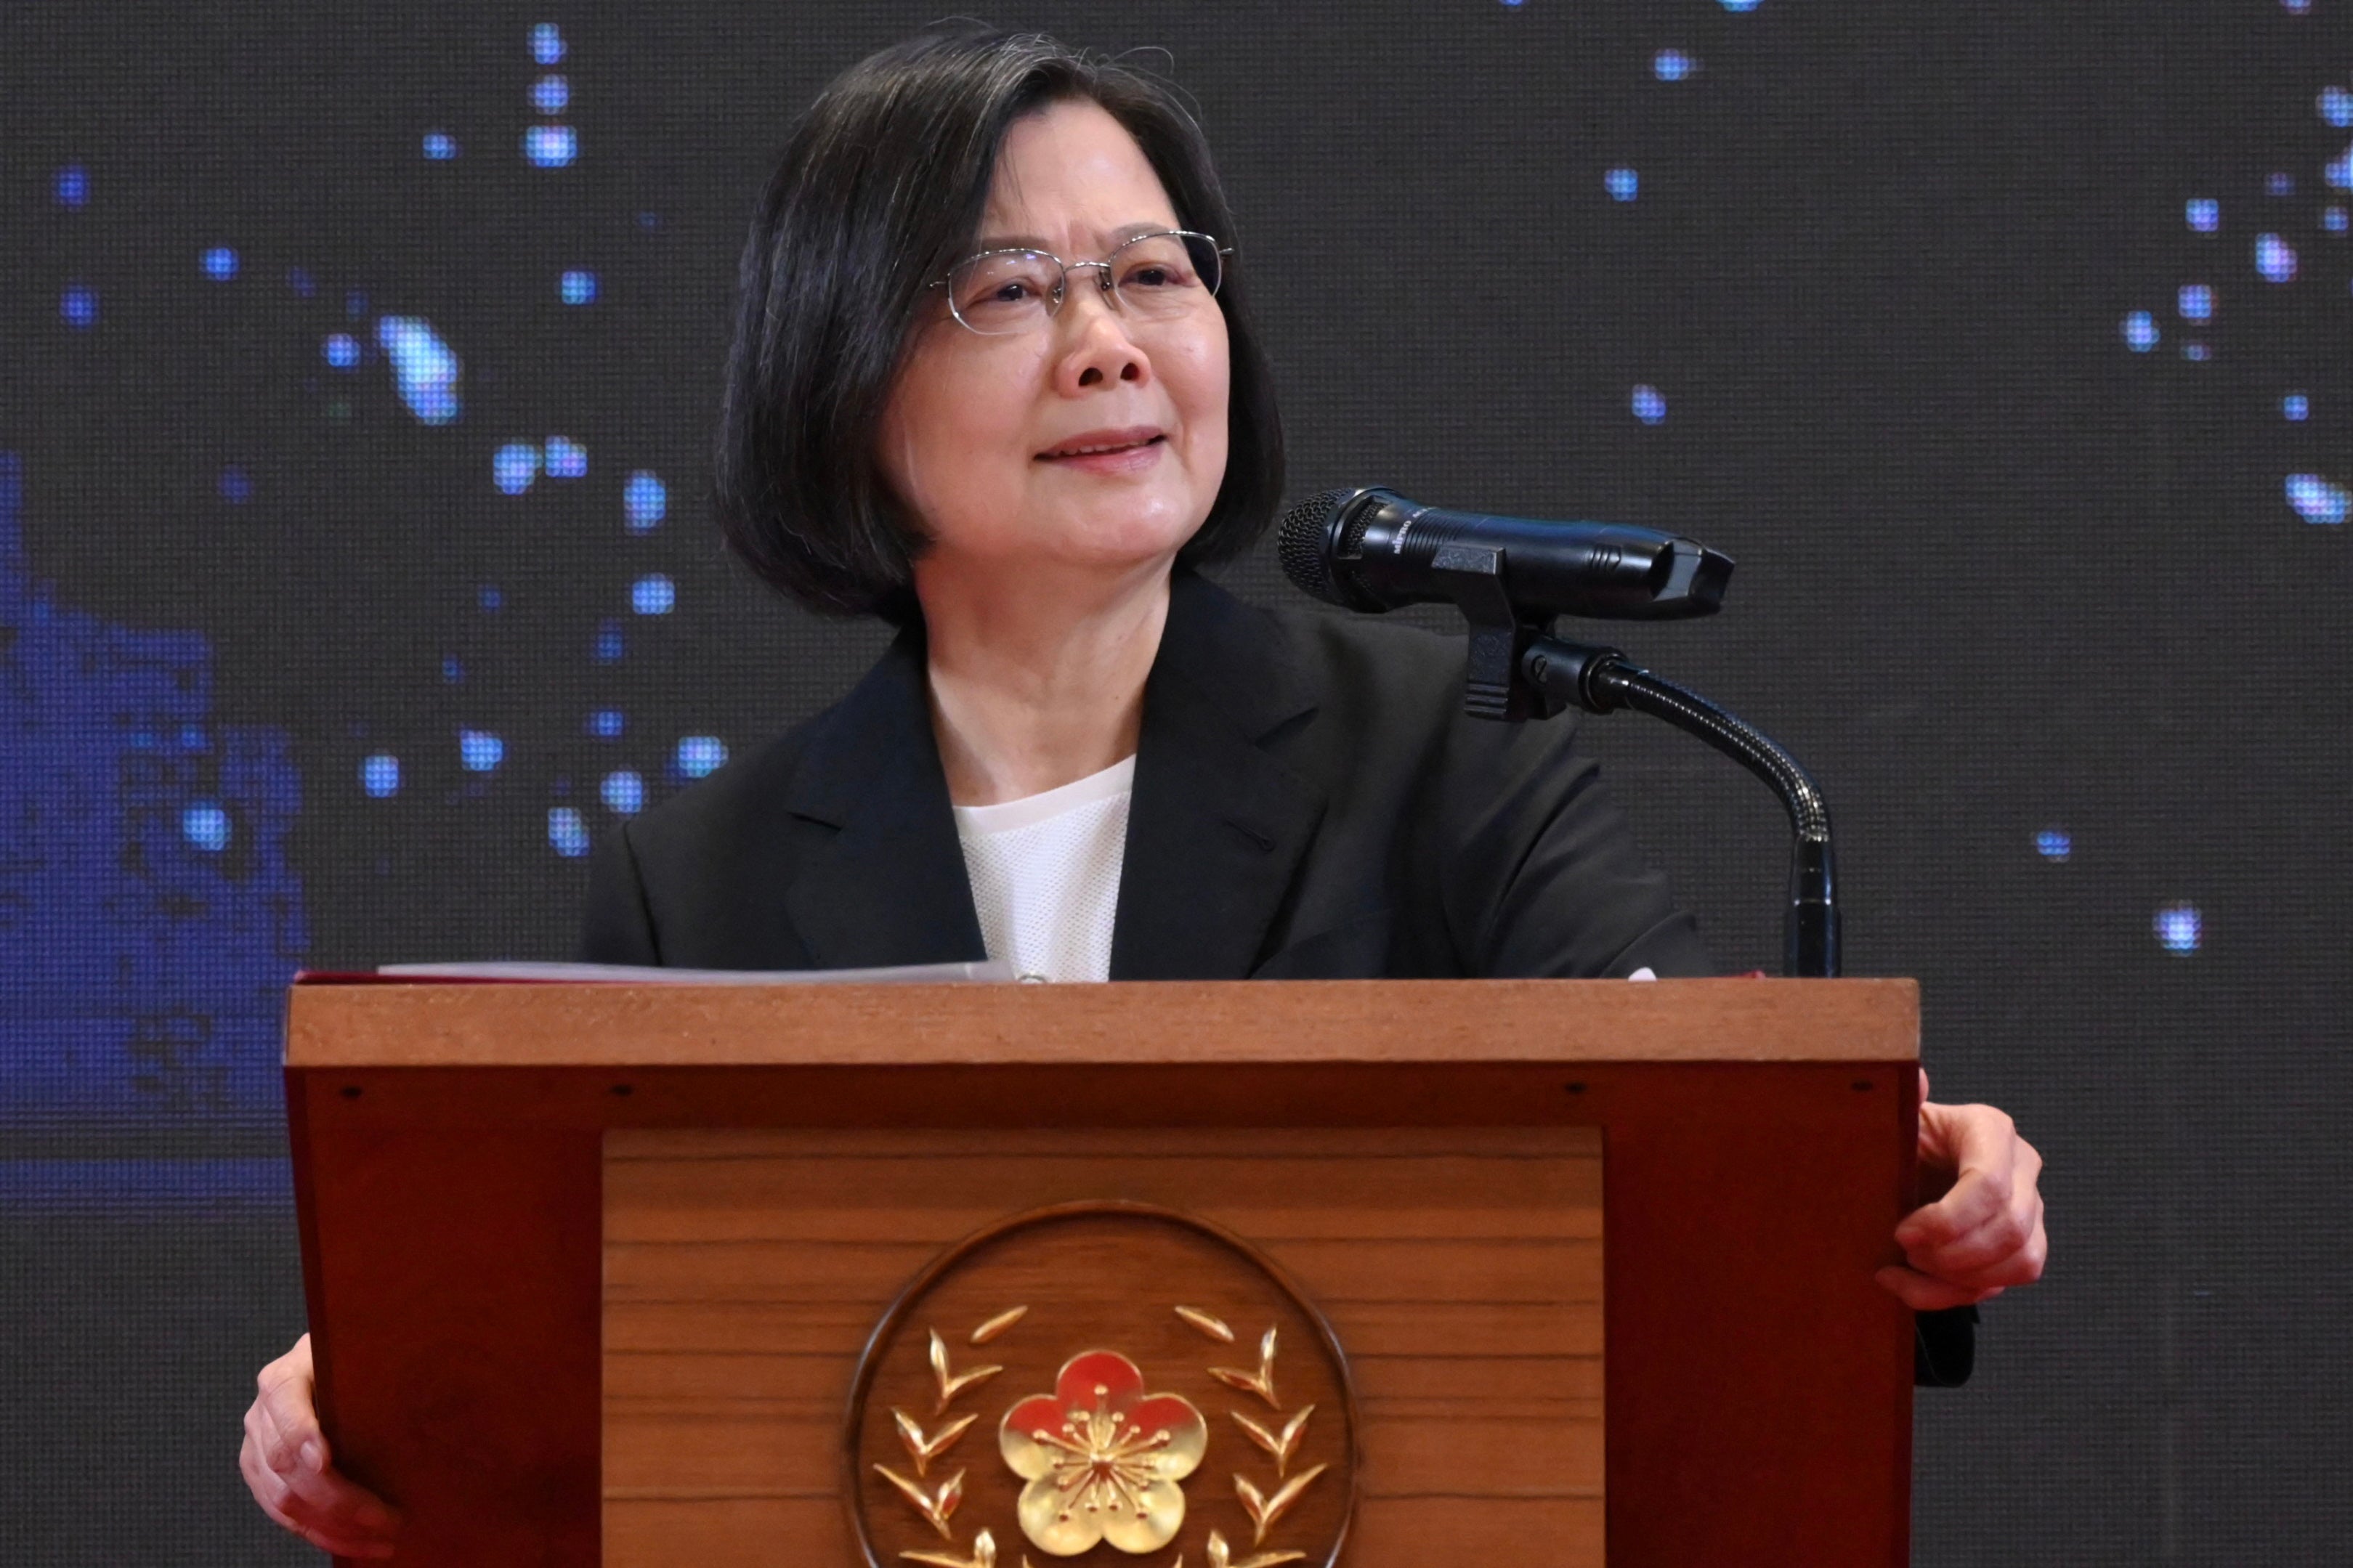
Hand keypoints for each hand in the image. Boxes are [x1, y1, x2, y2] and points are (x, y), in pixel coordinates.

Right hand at [239, 1333, 400, 1558]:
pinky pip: (284, 1517)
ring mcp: (257, 1448)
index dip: (301, 1436)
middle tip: (388, 1518)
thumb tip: (423, 1392)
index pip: (285, 1407)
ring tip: (382, 1540)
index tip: (325, 1462)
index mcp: (283, 1378)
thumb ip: (371, 1368)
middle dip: (339, 1501)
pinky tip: (357, 1542)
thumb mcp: (359, 1352)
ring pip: (284, 1501)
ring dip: (335, 1529)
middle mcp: (261, 1415)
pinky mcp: (261, 1477)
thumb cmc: (351, 1360)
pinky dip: (322, 1535)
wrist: (324, 1364)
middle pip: (287, 1467)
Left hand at [1877, 1069, 2047, 1310]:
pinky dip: (1954, 1294)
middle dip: (1951, 1253)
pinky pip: (2006, 1284)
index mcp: (1989, 1129)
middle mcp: (2021, 1167)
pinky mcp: (2022, 1245)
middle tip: (1904, 1251)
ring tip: (1908, 1267)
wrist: (1902, 1162)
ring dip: (1959, 1277)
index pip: (1989, 1184)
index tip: (1903, 1232)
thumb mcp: (1894, 1116)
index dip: (1947, 1220)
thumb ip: (1903, 1098)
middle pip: (2010, 1229)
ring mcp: (2029, 1208)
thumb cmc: (1898, 1139)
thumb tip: (1916, 1078)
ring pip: (2020, 1261)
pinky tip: (1912, 1284)